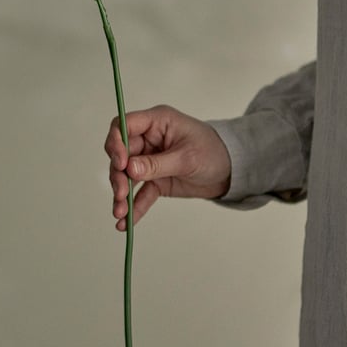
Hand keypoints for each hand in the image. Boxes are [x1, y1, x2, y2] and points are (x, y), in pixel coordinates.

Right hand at [105, 104, 231, 229]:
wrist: (230, 171)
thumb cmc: (213, 152)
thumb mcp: (187, 157)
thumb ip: (157, 164)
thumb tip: (129, 169)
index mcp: (156, 123)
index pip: (123, 126)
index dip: (116, 143)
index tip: (120, 163)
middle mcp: (148, 140)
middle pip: (120, 155)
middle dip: (118, 175)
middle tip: (121, 194)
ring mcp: (148, 161)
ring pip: (125, 176)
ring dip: (121, 194)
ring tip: (120, 212)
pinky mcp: (154, 180)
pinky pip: (139, 193)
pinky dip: (133, 208)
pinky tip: (125, 223)